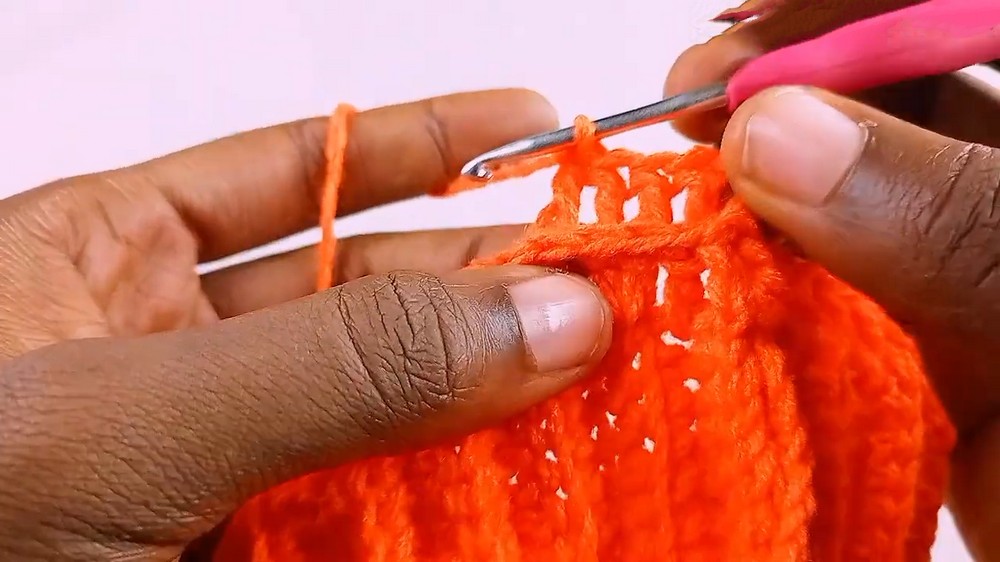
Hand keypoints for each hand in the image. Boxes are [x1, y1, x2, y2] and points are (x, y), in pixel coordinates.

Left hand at [0, 89, 611, 560]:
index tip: (544, 131)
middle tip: (614, 280)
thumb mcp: (125, 421)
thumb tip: (548, 315)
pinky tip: (526, 494)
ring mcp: (214, 467)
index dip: (430, 141)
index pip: (303, 169)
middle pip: (369, 293)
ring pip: (384, 414)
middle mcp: (170, 353)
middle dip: (490, 281)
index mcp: (106, 257)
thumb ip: (340, 367)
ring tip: (602, 379)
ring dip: (489, 403)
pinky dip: (450, 510)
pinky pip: (370, 519)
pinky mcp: (248, 555)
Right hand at [665, 1, 999, 558]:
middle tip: (698, 95)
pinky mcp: (957, 311)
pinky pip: (862, 244)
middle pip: (929, 60)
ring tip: (694, 154)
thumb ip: (951, 224)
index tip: (752, 13)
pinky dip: (789, 232)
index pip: (982, 5)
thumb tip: (773, 135)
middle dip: (805, 62)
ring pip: (885, 149)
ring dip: (781, 146)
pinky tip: (735, 232)